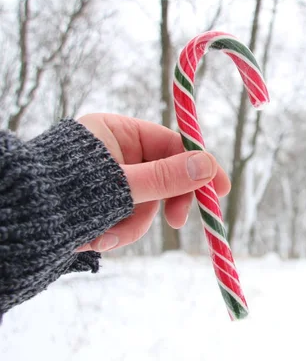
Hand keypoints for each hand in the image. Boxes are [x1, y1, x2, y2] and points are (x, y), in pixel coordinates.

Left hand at [75, 113, 230, 252]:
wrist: (15, 224)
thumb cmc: (64, 194)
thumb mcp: (123, 184)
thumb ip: (167, 177)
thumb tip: (208, 166)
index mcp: (117, 131)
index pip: (171, 143)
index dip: (198, 165)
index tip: (220, 189)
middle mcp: (114, 152)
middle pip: (161, 176)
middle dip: (163, 203)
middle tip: (177, 222)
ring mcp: (106, 179)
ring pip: (144, 202)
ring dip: (133, 224)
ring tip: (108, 235)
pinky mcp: (98, 203)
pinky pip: (125, 216)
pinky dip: (117, 231)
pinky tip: (95, 239)